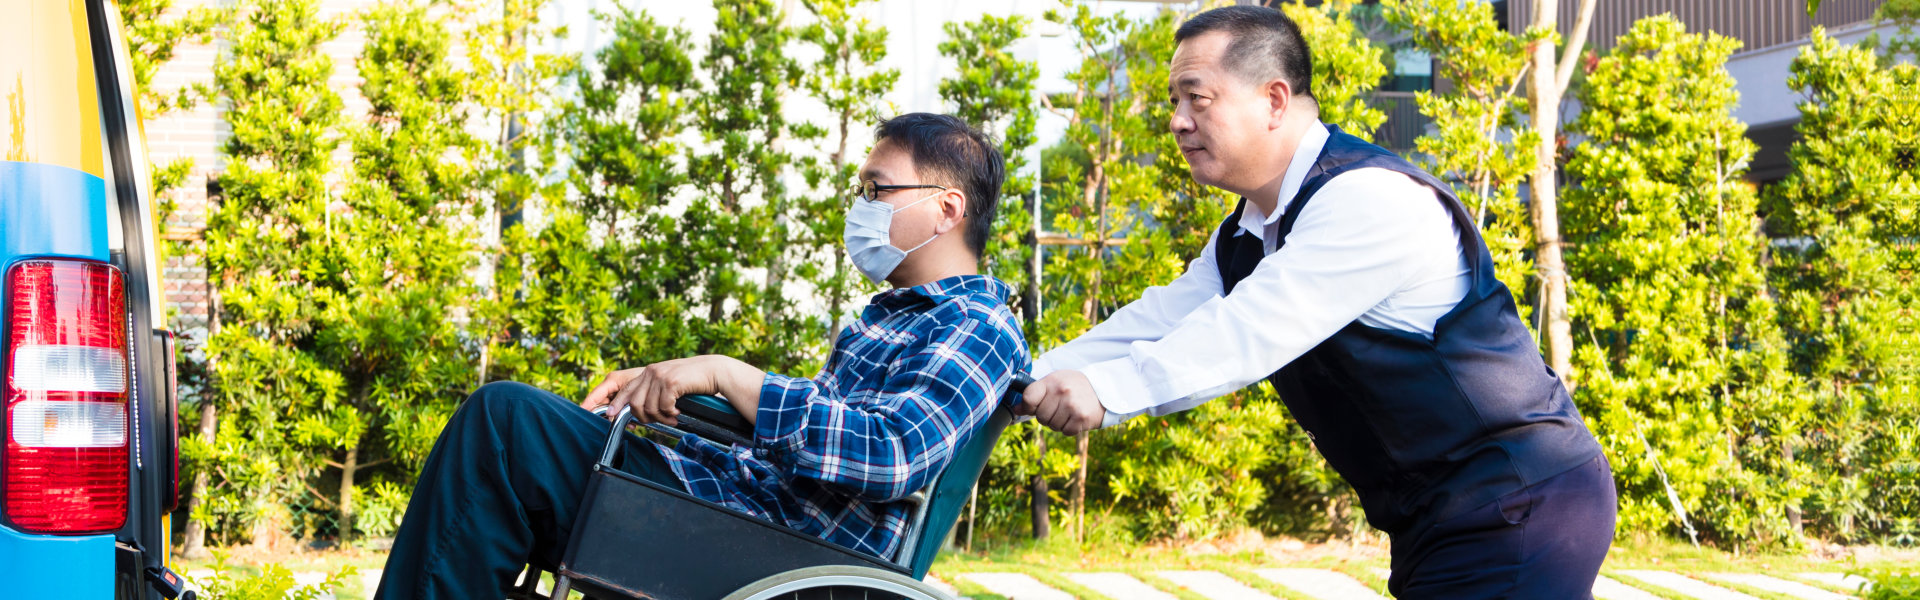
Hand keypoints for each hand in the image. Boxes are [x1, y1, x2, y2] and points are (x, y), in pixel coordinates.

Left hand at [581, 356, 761, 425]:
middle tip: (661, 420)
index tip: (604, 415)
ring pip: (646, 408)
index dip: (611, 402)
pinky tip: (678, 412)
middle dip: (644, 418)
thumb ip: (653, 393)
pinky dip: (669, 414)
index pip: (622, 388)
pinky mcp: (669, 381)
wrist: (714, 372)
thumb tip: (638, 412)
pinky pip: (661, 406)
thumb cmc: (693, 383)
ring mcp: (659, 375)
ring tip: (673, 416)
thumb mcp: (669, 386)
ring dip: (660, 418)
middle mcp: (649, 372)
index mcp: (647, 373)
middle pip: (632, 403)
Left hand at [1012, 370, 1103, 434]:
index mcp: (1052, 381)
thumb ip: (1035, 393)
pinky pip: (1065, 432)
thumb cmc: (1074, 386)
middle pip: (1040, 416)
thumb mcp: (1055, 382)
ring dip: (1058, 423)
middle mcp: (1062, 392)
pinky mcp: (1082, 418)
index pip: (1028, 398)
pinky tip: (1075, 418)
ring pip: (1052, 426)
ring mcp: (1072, 405)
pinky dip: (1068, 428)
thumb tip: (1015, 409)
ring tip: (1067, 412)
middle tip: (1057, 408)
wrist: (1103, 389)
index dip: (1027, 406)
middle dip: (1045, 416)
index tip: (1033, 406)